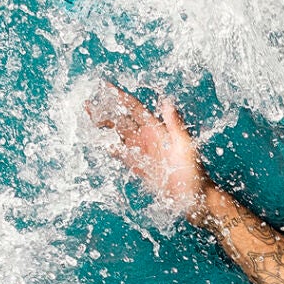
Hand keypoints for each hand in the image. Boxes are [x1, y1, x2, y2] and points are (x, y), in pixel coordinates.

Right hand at [85, 80, 210, 223]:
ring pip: (119, 135)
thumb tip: (166, 101)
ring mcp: (143, 152)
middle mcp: (148, 138)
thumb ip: (174, 124)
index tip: (105, 87)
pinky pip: (123, 155)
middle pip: (122, 120)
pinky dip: (112, 149)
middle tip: (88, 103)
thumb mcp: (185, 145)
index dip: (120, 97)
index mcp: (158, 130)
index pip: (134, 109)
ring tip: (91, 119)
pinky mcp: (140, 167)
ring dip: (105, 127)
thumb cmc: (194, 171)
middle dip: (106, 110)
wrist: (195, 196)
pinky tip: (102, 144)